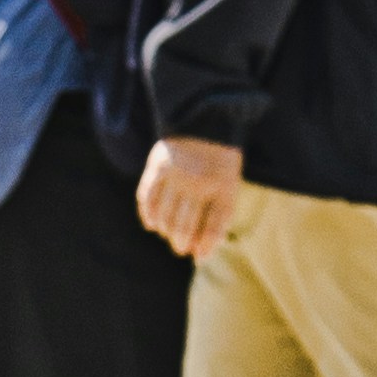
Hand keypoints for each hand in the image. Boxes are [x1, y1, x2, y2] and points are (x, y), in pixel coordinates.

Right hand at [135, 134, 244, 265]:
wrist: (205, 118)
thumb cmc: (219, 161)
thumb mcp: (229, 186)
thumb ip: (218, 220)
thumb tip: (200, 257)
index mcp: (223, 186)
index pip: (213, 228)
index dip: (205, 246)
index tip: (197, 256)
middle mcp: (199, 182)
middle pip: (185, 227)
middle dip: (181, 244)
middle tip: (180, 247)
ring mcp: (177, 174)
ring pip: (165, 217)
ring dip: (166, 232)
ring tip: (168, 234)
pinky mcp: (158, 165)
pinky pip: (147, 198)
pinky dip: (148, 215)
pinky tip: (152, 223)